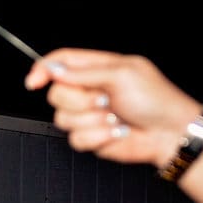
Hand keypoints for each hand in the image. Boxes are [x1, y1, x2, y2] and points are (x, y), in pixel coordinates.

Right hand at [23, 50, 197, 165]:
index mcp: (97, 69)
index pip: (60, 62)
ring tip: (115, 117)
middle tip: (105, 100)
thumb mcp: (122, 74)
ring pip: (63, 120)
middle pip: (56, 94)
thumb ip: (84, 72)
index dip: (43, 70)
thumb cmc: (155, 99)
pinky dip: (97, 136)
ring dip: (92, 121)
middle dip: (78, 100)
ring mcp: (88, 115)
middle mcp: (89, 91)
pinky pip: (75, 139)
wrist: (168, 133)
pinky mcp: (90, 137)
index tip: (34, 81)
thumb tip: (55, 70)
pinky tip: (116, 131)